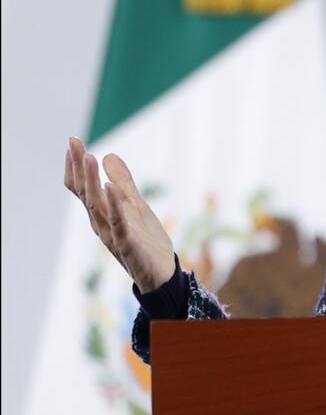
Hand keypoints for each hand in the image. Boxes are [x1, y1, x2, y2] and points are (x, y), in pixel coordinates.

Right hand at [64, 137, 175, 292]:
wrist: (162, 273)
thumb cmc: (146, 240)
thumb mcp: (136, 205)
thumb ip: (123, 182)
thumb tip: (108, 155)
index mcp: (102, 213)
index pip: (81, 187)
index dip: (76, 166)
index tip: (73, 141)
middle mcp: (101, 223)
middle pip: (84, 193)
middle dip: (80, 167)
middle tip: (74, 143)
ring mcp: (112, 234)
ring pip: (96, 206)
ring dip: (92, 182)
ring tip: (89, 158)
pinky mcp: (128, 244)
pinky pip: (118, 224)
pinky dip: (113, 206)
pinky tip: (109, 188)